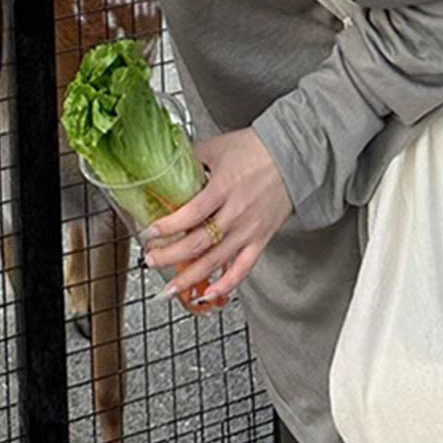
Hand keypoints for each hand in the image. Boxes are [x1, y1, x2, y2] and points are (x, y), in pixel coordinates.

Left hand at [141, 128, 292, 307]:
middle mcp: (236, 213)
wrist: (293, 156)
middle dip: (170, 256)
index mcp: (223, 188)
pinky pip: (243, 268)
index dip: (167, 227)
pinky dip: (226, 285)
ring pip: (216, 261)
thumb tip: (167, 167)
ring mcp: (249, 230)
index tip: (149, 233)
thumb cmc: (256, 148)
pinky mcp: (262, 239)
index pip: (191, 214)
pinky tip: (208, 295)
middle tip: (151, 260)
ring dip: (190, 278)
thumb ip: (192, 159)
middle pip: (198, 243)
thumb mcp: (217, 147)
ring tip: (169, 289)